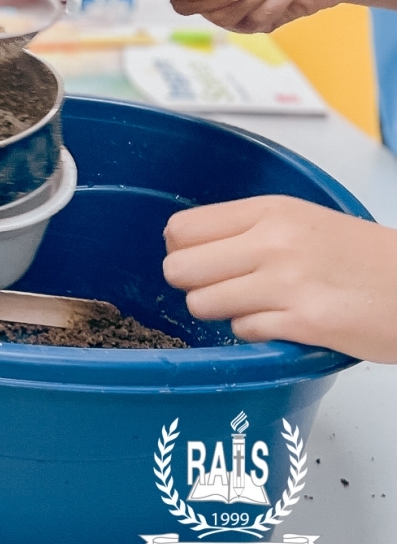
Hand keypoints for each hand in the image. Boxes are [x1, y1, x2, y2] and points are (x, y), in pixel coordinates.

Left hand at [163, 197, 396, 360]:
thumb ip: (248, 229)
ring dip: (222, 312)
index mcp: (270, 211)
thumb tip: (188, 246)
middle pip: (180, 269)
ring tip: (254, 306)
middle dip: (192, 285)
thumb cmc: (364, 257)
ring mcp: (287, 284)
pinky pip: (243, 331)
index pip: (181, 229)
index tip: (199, 260)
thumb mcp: (302, 221)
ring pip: (202, 304)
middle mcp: (274, 243)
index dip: (181, 250)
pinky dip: (255, 332)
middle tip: (221, 288)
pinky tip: (282, 323)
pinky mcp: (304, 323)